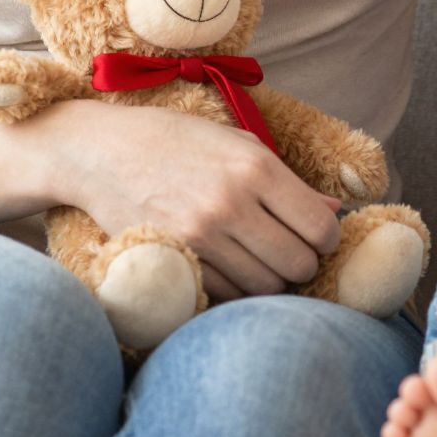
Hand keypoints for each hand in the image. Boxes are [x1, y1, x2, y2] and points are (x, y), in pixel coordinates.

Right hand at [32, 99, 343, 303]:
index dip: (327, 239)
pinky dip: (235, 289)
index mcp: (256, 168)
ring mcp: (199, 237)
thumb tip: (334, 212)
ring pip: (263, 287)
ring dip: (270, 280)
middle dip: (303, 264)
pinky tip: (231, 267)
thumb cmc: (178, 142)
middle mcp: (230, 205)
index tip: (318, 236)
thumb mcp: (240, 144)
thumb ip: (290, 182)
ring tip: (261, 260)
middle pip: (297, 264)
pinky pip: (224, 294)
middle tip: (292, 252)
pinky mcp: (172, 260)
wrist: (101, 152)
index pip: (320, 228)